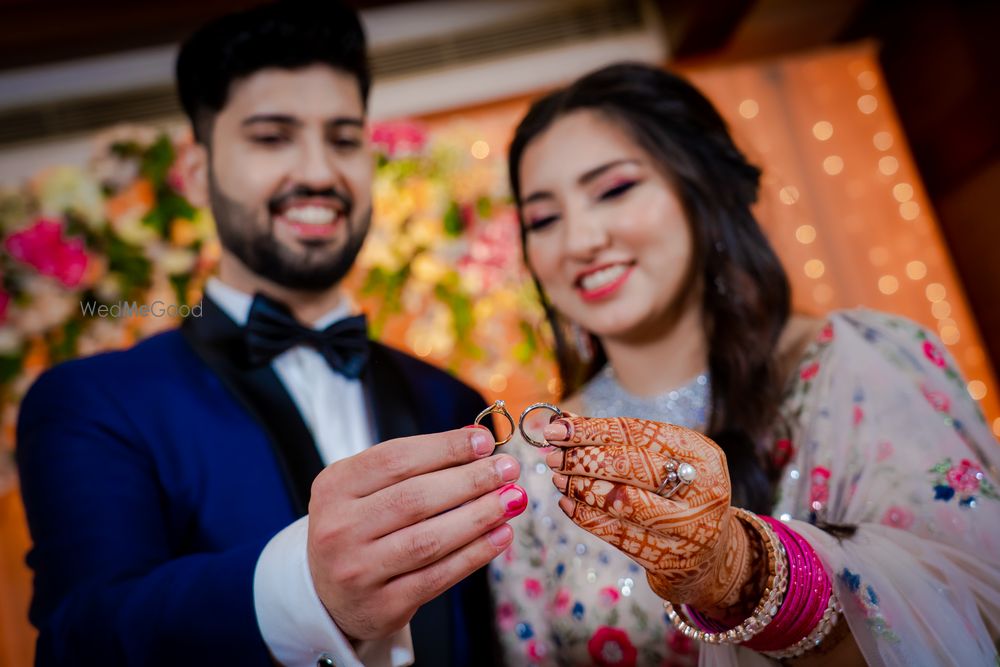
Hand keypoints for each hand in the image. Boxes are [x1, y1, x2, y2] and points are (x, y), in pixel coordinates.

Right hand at [307, 426, 524, 639]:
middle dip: (470, 480)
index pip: (396, 460)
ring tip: (512, 499)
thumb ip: (413, 464)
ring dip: (479, 516)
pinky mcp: (382, 606)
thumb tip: (476, 440)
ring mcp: (358, 571)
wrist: (329, 593)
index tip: (484, 441)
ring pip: (429, 539)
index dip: (445, 448)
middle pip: (415, 498)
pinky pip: (438, 577)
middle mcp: (339, 529)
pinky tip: (501, 535)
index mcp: (334, 488)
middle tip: (508, 469)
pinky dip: (475, 554)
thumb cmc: (359, 526)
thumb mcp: (365, 487)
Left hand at [543, 416, 762, 613]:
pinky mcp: (668, 557)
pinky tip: (567, 503)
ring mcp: (688, 528)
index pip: (639, 433)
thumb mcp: (663, 461)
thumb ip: (618, 440)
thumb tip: (563, 419)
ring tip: (558, 478)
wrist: (709, 555)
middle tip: (553, 456)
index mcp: (701, 454)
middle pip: (631, 465)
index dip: (592, 429)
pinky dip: (585, 515)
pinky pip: (616, 533)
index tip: (557, 427)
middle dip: (583, 458)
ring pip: (622, 501)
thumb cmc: (677, 494)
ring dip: (581, 487)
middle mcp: (701, 489)